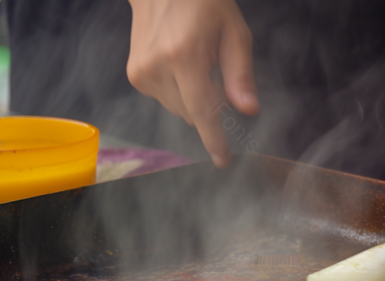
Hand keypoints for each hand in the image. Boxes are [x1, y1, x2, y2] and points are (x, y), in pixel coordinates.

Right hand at [126, 0, 258, 167]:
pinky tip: (178, 63)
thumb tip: (250, 110)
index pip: (202, 110)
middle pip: (193, 113)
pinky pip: (165, 99)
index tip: (223, 161)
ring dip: (193, 96)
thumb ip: (241, 73)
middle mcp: (158, 67)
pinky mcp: (135, 76)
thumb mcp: (234, 31)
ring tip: (194, 60)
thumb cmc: (203, 3)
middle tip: (214, 69)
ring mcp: (142, 73)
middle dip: (209, 102)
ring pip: (180, 109)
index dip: (214, 139)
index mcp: (185, 55)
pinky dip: (178, 90)